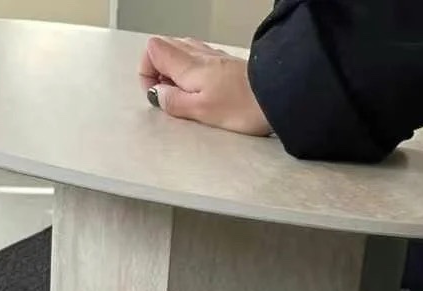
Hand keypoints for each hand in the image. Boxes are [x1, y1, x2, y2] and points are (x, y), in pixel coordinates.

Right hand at [138, 35, 270, 135]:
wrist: (276, 97)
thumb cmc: (243, 105)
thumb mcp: (201, 111)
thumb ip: (174, 102)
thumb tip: (158, 96)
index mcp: (187, 64)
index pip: (152, 49)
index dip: (146, 71)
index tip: (156, 94)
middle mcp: (198, 54)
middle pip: (165, 47)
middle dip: (159, 71)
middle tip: (169, 97)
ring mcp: (213, 57)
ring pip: (182, 53)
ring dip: (176, 72)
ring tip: (186, 97)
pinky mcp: (226, 65)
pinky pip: (200, 60)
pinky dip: (193, 73)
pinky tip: (203, 92)